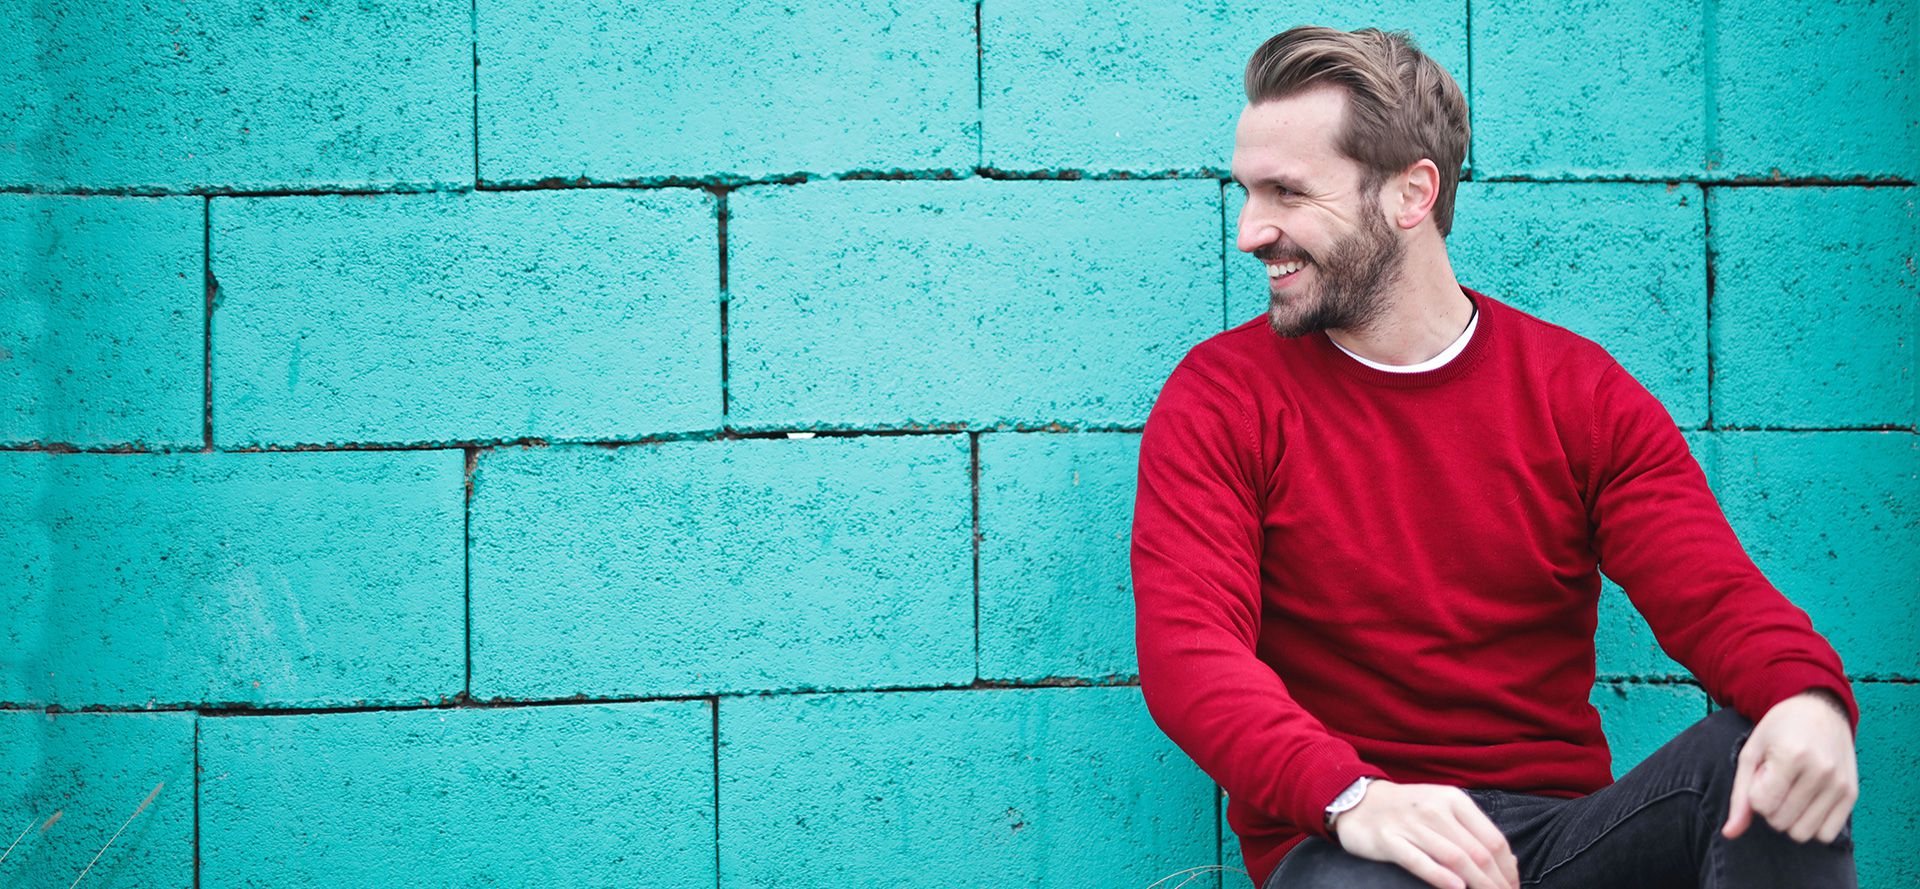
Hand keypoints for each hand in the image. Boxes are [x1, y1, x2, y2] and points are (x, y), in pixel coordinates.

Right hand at [1334, 780, 1519, 888]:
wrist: (1357, 801)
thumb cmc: (1407, 811)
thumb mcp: (1443, 809)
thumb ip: (1473, 831)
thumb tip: (1509, 862)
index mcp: (1454, 800)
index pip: (1494, 839)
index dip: (1509, 869)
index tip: (1512, 888)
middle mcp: (1435, 809)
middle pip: (1479, 852)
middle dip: (1497, 883)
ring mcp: (1411, 825)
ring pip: (1455, 858)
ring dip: (1478, 884)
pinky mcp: (1388, 840)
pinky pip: (1419, 861)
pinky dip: (1441, 877)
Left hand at [1722, 689, 1857, 843]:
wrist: (1820, 709)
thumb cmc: (1779, 730)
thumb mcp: (1751, 753)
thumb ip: (1739, 795)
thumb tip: (1729, 834)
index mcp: (1791, 755)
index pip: (1762, 805)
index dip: (1756, 795)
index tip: (1763, 776)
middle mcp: (1820, 771)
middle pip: (1780, 822)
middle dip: (1771, 807)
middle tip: (1778, 781)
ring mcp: (1839, 783)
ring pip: (1803, 833)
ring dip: (1791, 818)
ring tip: (1793, 790)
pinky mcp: (1852, 793)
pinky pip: (1826, 833)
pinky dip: (1812, 824)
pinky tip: (1809, 801)